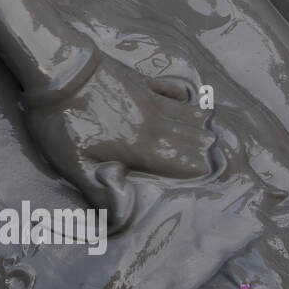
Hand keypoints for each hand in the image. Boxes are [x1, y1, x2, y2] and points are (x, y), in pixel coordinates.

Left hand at [23, 52, 215, 229]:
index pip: (187, 164)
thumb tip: (122, 218)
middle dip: (211, 154)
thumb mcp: (73, 164)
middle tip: (229, 163)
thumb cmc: (62, 122)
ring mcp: (149, 99)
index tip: (223, 180)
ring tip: (217, 138)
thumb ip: (100, 192)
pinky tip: (190, 100)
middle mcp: (155, 124)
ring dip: (203, 129)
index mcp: (142, 148)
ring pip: (189, 116)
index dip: (206, 174)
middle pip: (194, 141)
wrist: (58, 70)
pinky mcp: (140, 79)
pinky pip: (172, 89)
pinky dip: (186, 97)